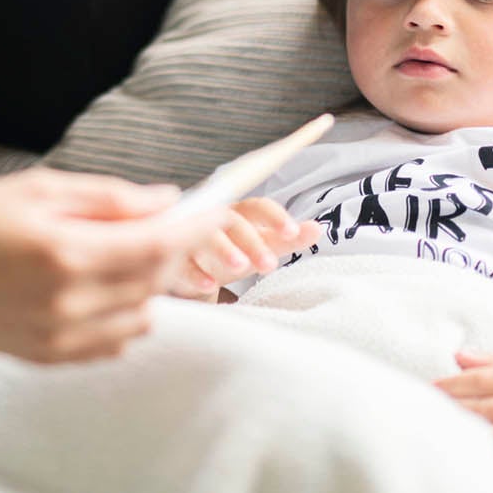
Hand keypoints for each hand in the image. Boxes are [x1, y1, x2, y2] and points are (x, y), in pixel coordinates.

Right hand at [0, 168, 192, 362]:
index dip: (194, 226)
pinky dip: (126, 314)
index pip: (157, 244)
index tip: (216, 208)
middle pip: (156, 279)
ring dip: (149, 283)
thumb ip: (106, 198)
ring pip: (144, 314)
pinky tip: (103, 288)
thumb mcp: (34, 189)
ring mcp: (61, 338)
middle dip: (174, 248)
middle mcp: (68, 302)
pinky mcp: (51, 358)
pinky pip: (117, 341)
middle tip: (170, 222)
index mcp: (63, 252)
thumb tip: (166, 200)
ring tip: (122, 253)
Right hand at [168, 197, 322, 299]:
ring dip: (223, 249)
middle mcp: (214, 219)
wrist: (188, 262)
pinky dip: (195, 273)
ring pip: (205, 236)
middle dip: (252, 242)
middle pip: (232, 221)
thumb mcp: (260, 245)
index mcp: (239, 212)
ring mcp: (191, 236)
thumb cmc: (231, 249)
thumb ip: (285, 238)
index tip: (293, 232)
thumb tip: (318, 229)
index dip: (276, 217)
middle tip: (270, 265)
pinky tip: (210, 285)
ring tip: (241, 268)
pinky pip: (182, 261)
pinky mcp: (174, 256)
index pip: (259, 207)